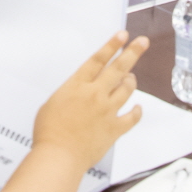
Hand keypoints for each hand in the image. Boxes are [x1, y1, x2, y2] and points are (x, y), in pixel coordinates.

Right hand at [30, 33, 146, 170]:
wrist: (59, 156)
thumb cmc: (49, 132)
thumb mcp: (52, 103)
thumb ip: (68, 94)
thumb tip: (75, 94)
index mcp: (77, 85)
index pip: (98, 60)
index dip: (111, 45)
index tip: (122, 35)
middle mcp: (95, 94)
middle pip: (118, 68)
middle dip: (132, 52)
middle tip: (143, 42)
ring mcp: (107, 110)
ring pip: (126, 89)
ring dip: (131, 81)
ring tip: (131, 77)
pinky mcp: (114, 128)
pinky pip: (132, 117)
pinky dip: (136, 112)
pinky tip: (137, 108)